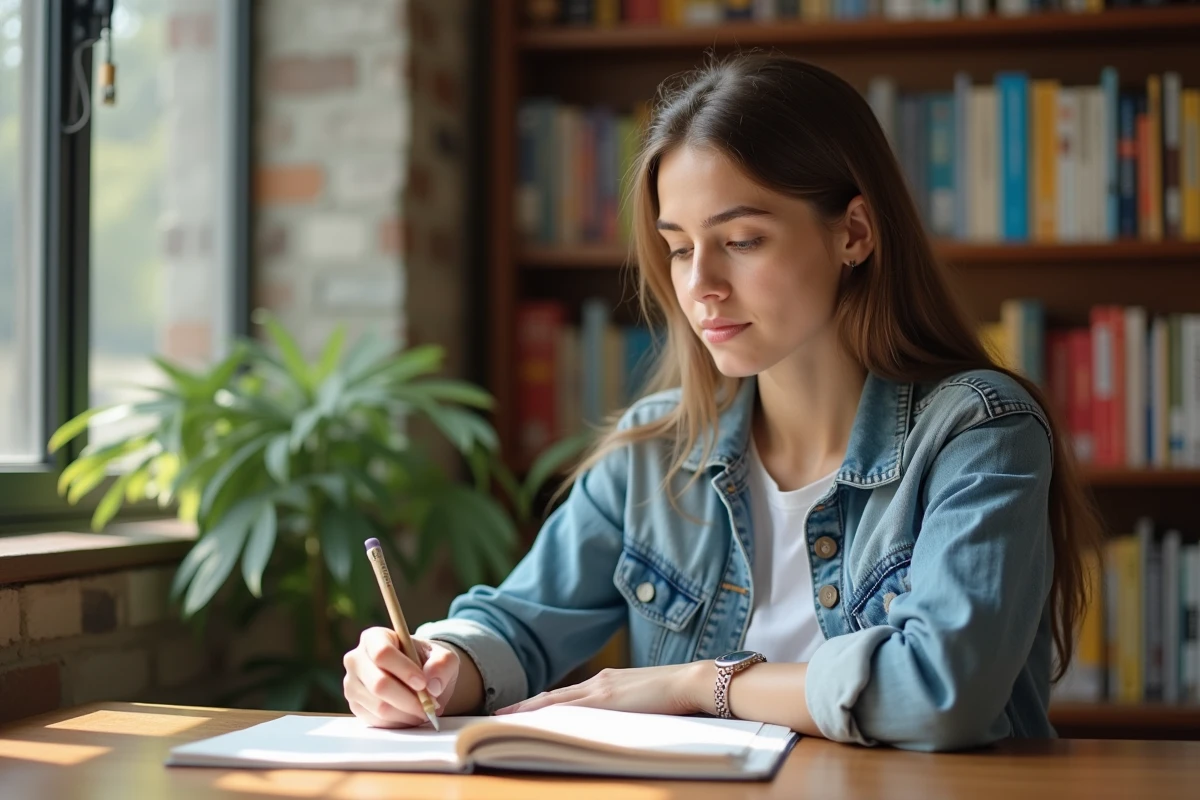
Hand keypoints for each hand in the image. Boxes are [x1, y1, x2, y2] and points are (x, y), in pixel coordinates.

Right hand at [343, 627, 459, 727]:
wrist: (417, 677)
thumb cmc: (427, 661)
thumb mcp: (443, 656)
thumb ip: (443, 664)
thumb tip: (433, 685)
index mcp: (374, 638)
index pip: (382, 653)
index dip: (404, 670)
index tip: (423, 683)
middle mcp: (356, 659)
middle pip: (379, 684)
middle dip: (409, 699)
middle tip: (430, 705)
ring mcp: (352, 684)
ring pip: (379, 707)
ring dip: (407, 713)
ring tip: (424, 710)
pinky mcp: (355, 706)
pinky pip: (377, 721)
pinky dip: (399, 722)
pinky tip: (411, 715)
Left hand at [494, 661, 713, 716]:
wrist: (694, 681)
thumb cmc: (679, 695)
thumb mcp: (646, 700)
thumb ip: (628, 707)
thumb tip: (618, 723)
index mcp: (608, 683)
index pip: (566, 696)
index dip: (541, 704)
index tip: (520, 710)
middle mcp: (600, 683)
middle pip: (553, 697)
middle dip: (525, 707)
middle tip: (499, 716)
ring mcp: (602, 690)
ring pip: (555, 702)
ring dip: (529, 712)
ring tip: (505, 721)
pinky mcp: (607, 700)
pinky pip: (569, 710)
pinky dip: (547, 716)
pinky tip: (532, 723)